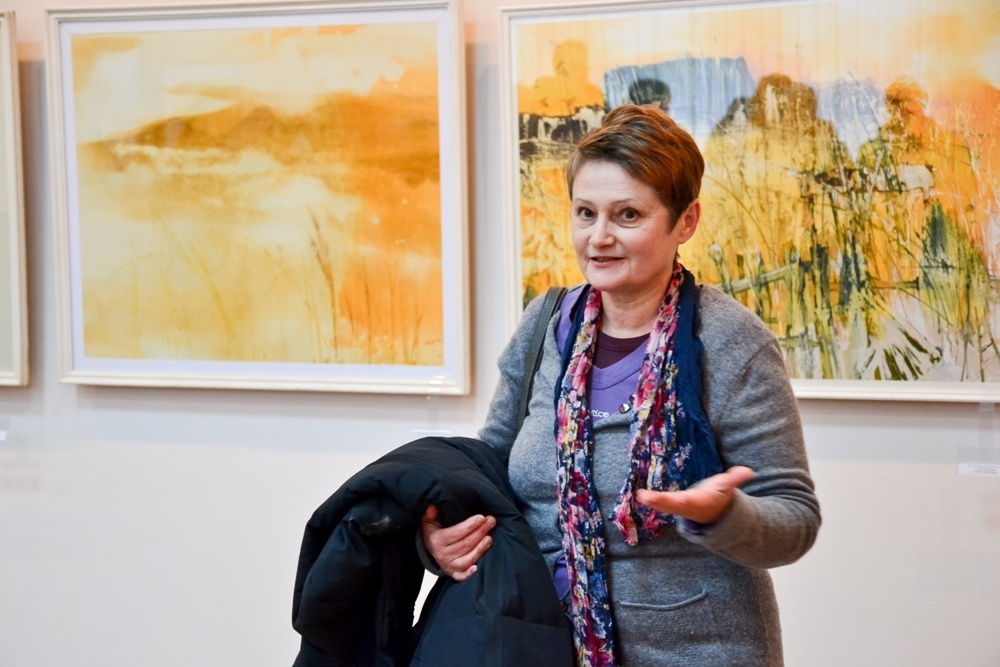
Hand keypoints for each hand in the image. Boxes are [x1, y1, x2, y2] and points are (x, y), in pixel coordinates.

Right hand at [420, 505, 495, 580]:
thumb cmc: (435, 532)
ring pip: (467, 558)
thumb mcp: (429, 521)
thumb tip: (433, 505)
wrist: (432, 550)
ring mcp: (449, 566)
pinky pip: (462, 576)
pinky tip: (478, 567)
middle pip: (465, 544)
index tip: (481, 517)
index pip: (456, 533)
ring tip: (490, 537)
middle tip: (491, 521)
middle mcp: (442, 555)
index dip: (469, 526)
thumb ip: (430, 513)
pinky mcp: (455, 574)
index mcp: (436, 540)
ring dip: (480, 548)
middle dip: (480, 532)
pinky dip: (469, 574)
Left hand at [635, 466, 754, 524]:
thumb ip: (735, 479)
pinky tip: (639, 495)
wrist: (713, 513)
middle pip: (671, 504)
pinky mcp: (671, 504)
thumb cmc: (717, 496)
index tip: (676, 497)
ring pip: (663, 505)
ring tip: (640, 496)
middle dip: (659, 501)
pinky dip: (650, 500)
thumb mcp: (725, 488)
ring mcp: (676, 506)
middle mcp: (684, 506)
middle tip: (644, 497)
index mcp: (697, 502)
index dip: (680, 498)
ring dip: (652, 501)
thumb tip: (748, 471)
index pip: (686, 500)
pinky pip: (659, 502)